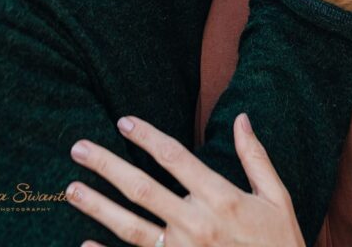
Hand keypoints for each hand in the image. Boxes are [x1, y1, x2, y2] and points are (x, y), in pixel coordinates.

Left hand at [66, 113, 305, 246]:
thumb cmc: (280, 245)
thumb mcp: (277, 199)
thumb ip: (255, 158)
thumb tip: (241, 118)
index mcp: (221, 198)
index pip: (175, 157)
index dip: (147, 136)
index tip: (122, 121)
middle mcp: (196, 224)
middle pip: (142, 188)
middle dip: (107, 166)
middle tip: (78, 148)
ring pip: (131, 228)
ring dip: (98, 207)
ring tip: (71, 189)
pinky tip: (84, 244)